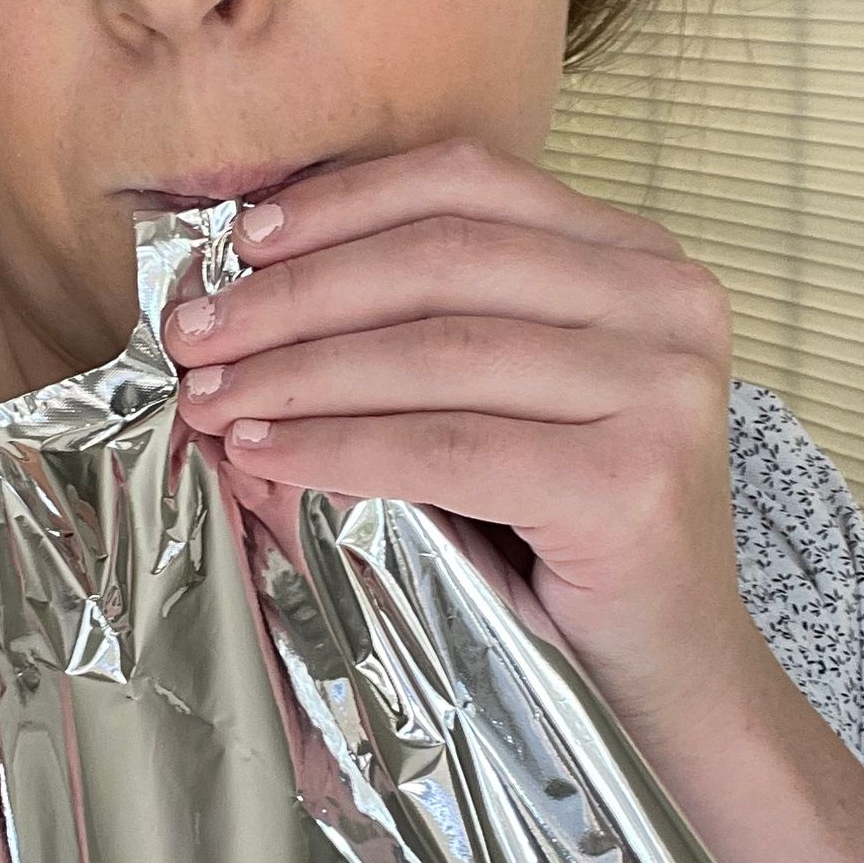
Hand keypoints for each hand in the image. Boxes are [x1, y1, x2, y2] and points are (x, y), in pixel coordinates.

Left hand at [159, 138, 771, 748]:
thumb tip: (245, 294)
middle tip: (195, 335)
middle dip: (296, 295)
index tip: (241, 243)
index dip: (342, 204)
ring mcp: (662, 388)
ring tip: (212, 400)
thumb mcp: (508, 399)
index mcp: (637, 257)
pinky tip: (267, 455)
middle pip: (441, 260)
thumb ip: (424, 328)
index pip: (468, 182)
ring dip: (299, 373)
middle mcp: (669, 301)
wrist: (665, 679)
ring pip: (435, 351)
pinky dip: (340, 448)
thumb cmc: (565, 541)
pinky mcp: (631, 480)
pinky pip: (446, 448)